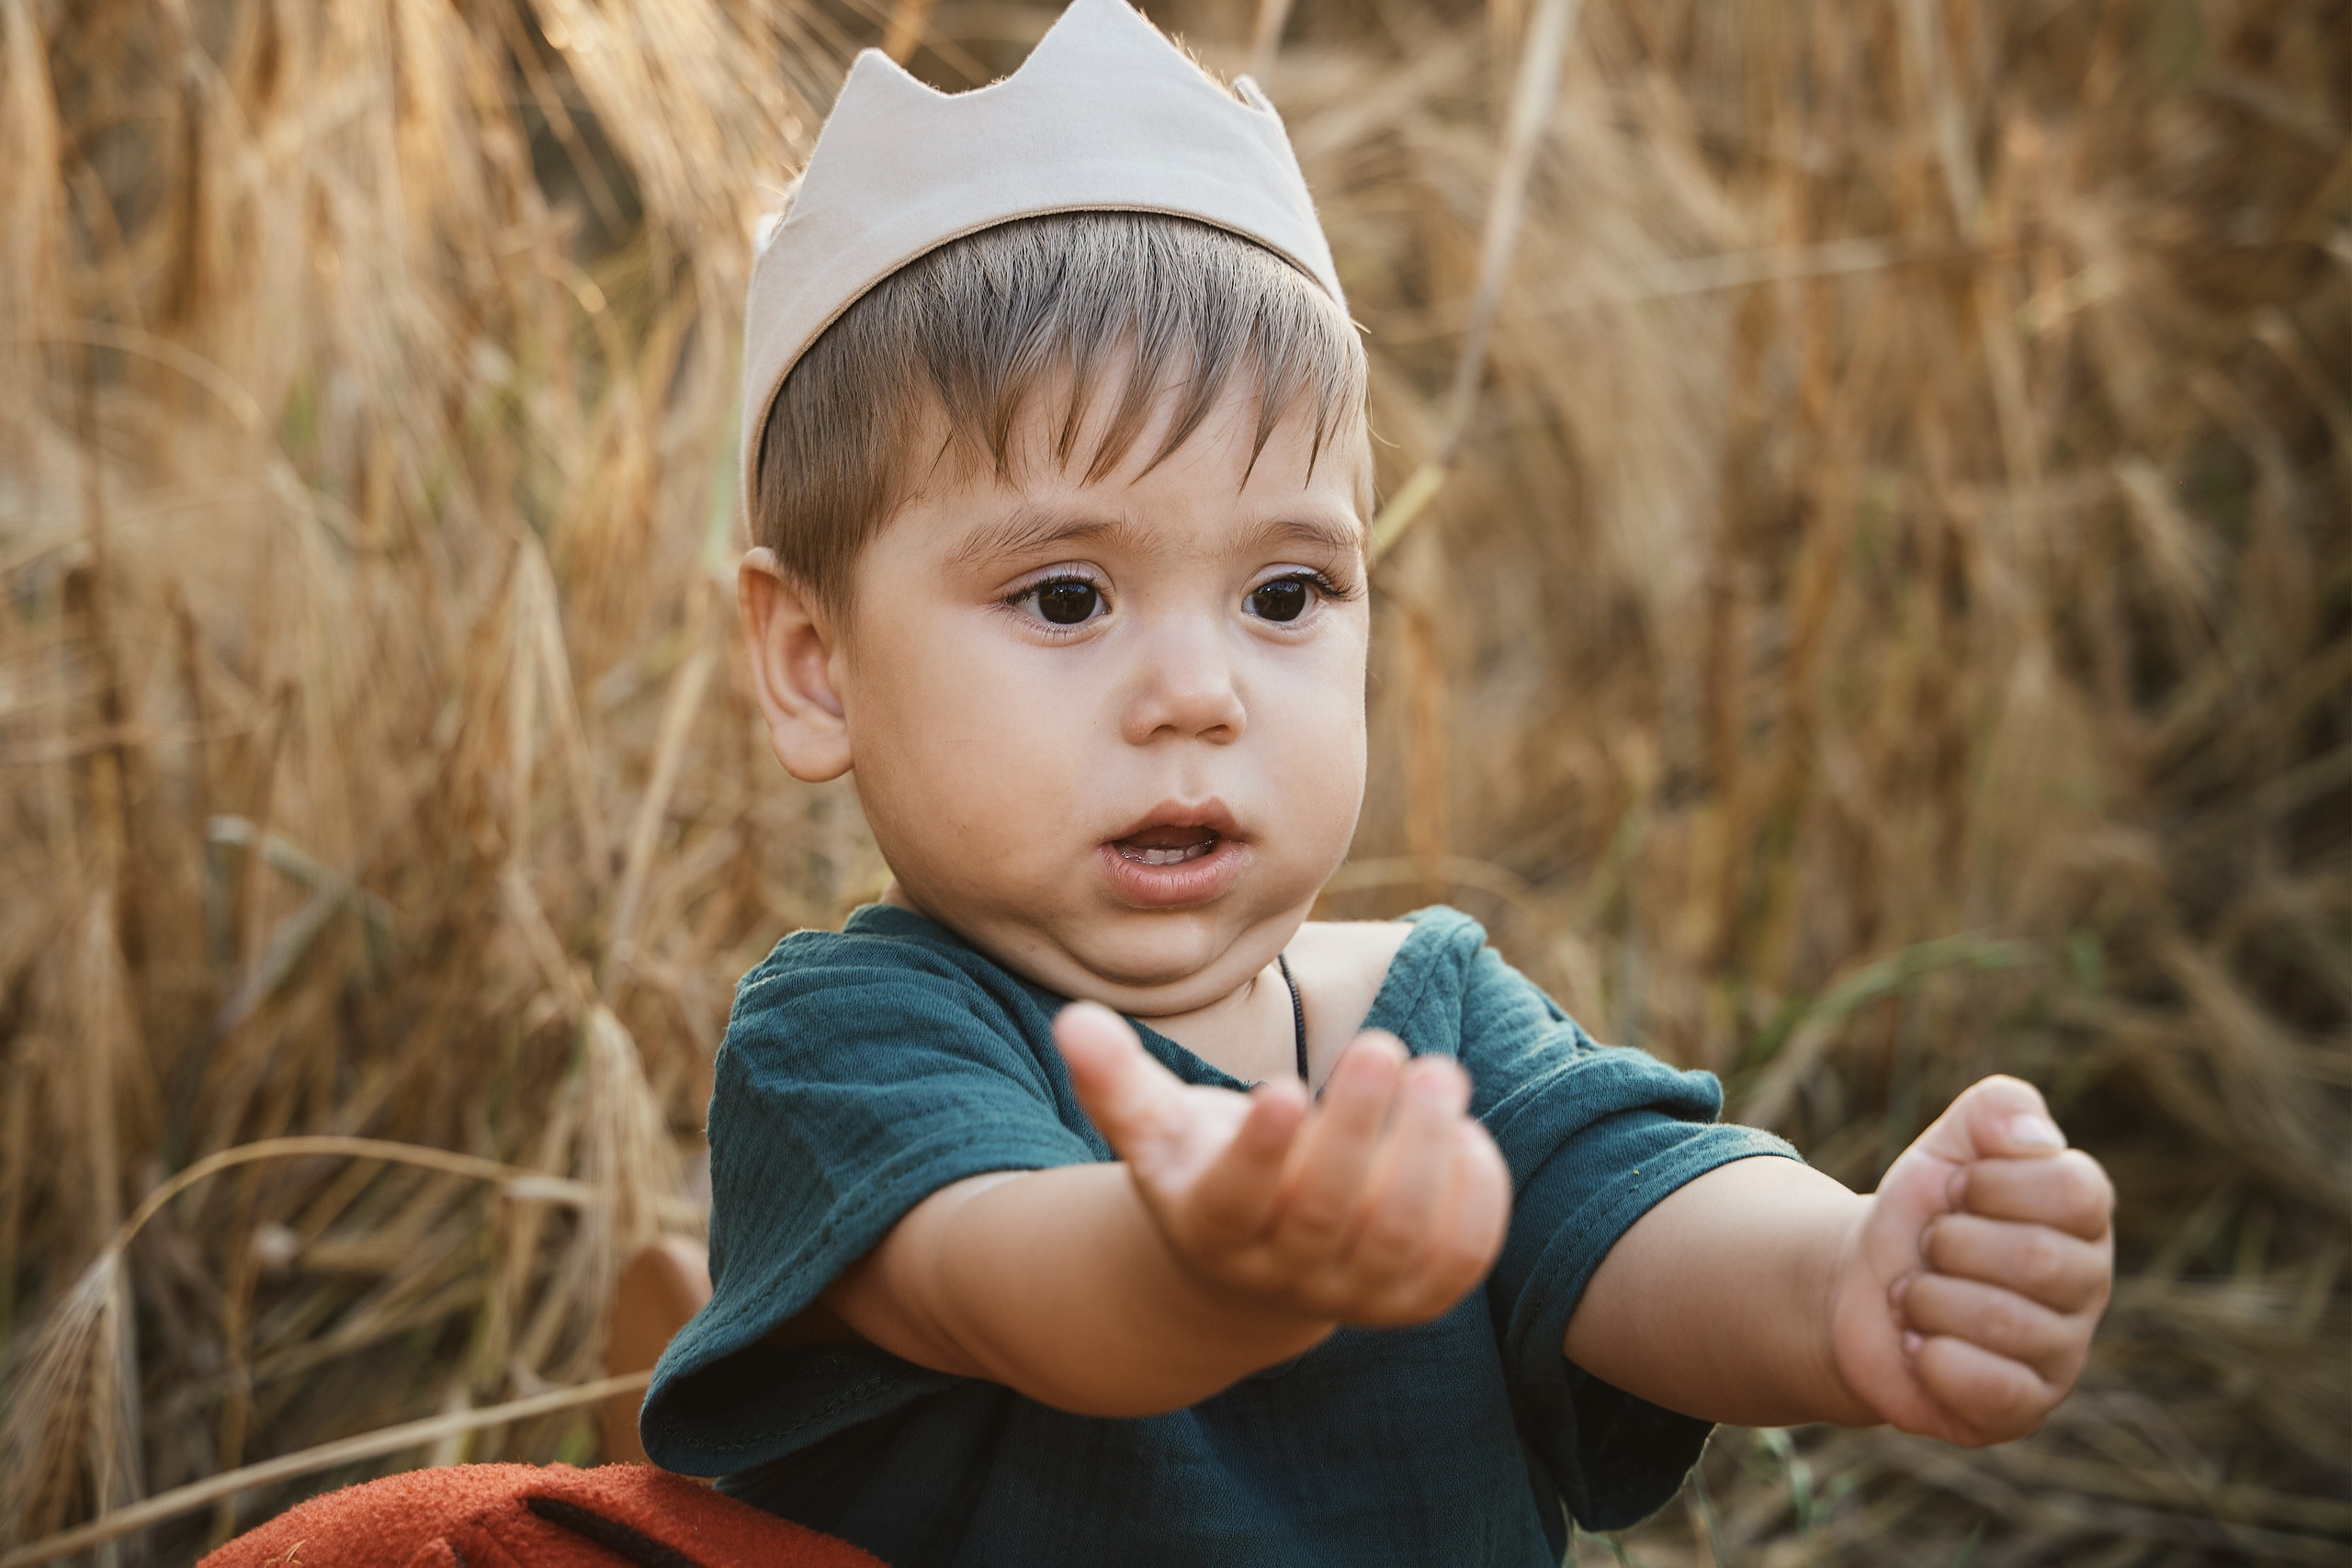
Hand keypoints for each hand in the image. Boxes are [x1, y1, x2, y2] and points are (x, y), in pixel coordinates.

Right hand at [1053, 1001, 1511, 1328]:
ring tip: (1441, 1074)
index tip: (1284, 1086)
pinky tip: (1468, 1133)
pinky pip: (1457, 1260)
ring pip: (1400, 1237)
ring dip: (1427, 1154)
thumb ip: (1116, 1080)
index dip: (1261, 1150)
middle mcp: (1283, 1272)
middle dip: (1359, 1127)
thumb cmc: (1207, 1169)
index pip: (1235, 1198)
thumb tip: (1072, 1019)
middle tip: (1386, 1046)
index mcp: (1213, 1225)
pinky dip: (1474, 1199)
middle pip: (1325, 1211)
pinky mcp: (1417, 1298)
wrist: (1255, 1270)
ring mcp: (1354, 1293)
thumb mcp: (1158, 1130)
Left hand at [1829, 1076, 2113, 1444]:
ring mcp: (2062, 1351)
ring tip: (1914, 1296)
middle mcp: (2087, 1284)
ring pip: (2004, 1322)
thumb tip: (2035, 1139)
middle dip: (1950, 1242)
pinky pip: (1993, 1388)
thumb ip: (1995, 1111)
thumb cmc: (1922, 1213)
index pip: (2075, 1189)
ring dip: (1928, 1299)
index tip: (1952, 1189)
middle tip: (1927, 1247)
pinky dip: (1933, 1359)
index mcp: (2083, 1215)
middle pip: (2036, 1258)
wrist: (1858, 1287)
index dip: (1991, 1184)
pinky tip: (1918, 1346)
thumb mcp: (1948, 1144)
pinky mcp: (2024, 1407)